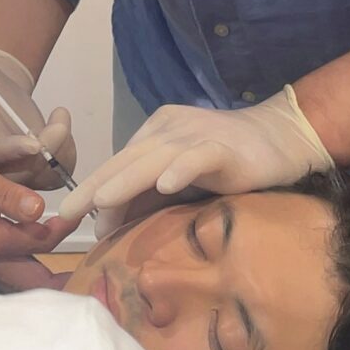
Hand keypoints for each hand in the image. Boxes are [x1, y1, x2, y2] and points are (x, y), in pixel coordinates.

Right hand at [0, 48, 75, 189]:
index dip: (14, 150)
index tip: (35, 143)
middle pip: (23, 174)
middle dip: (48, 151)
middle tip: (59, 122)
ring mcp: (15, 172)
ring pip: (45, 177)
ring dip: (62, 151)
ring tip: (59, 118)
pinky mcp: (33, 171)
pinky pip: (56, 175)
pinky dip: (67, 154)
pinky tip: (60, 126)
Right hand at [0, 146, 75, 289]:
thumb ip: (8, 195)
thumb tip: (41, 210)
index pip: (38, 242)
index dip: (61, 229)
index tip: (75, 215)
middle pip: (32, 283)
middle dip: (61, 284)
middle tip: (92, 281)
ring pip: (18, 285)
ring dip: (45, 284)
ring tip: (72, 278)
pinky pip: (6, 278)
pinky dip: (27, 278)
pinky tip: (38, 268)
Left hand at [68, 88, 334, 223]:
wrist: (281, 138)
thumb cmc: (230, 162)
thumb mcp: (181, 178)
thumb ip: (150, 193)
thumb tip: (110, 221)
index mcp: (155, 132)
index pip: (118, 163)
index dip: (93, 188)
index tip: (69, 215)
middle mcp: (168, 128)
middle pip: (126, 160)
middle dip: (95, 187)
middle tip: (68, 213)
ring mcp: (195, 135)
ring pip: (153, 158)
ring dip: (126, 180)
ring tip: (101, 201)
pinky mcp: (223, 146)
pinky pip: (198, 157)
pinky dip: (181, 169)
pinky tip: (167, 184)